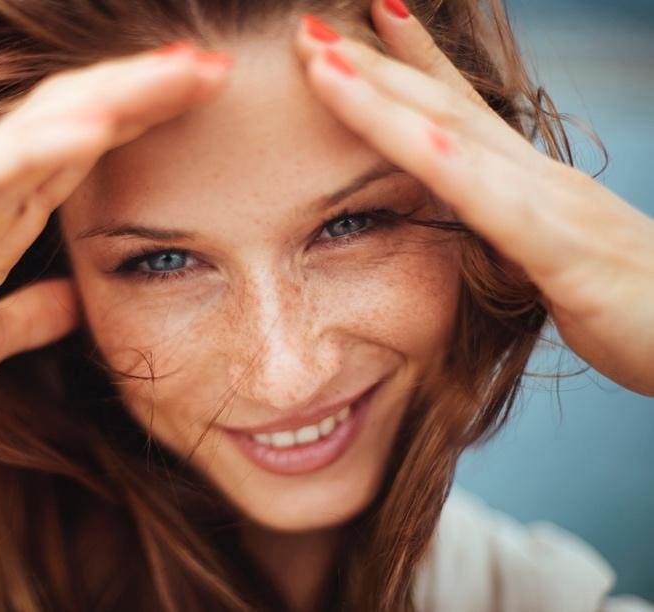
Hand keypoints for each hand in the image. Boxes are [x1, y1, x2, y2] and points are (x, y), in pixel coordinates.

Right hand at [0, 42, 232, 454]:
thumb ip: (34, 311)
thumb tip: (81, 296)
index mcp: (3, 220)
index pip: (85, 148)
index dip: (145, 117)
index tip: (208, 98)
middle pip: (76, 119)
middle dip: (147, 89)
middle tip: (216, 65)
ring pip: (40, 126)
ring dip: (114, 94)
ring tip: (185, 68)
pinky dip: (43, 146)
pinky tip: (100, 125)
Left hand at [294, 4, 653, 395]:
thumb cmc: (635, 306)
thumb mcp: (552, 261)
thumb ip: (507, 235)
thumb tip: (463, 222)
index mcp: (530, 184)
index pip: (460, 108)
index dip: (410, 62)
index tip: (366, 19)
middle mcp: (538, 178)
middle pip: (441, 107)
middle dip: (372, 64)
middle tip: (308, 27)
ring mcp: (554, 208)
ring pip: (453, 139)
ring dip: (384, 97)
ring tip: (324, 59)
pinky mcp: (568, 255)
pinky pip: (501, 208)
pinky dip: (456, 169)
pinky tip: (413, 139)